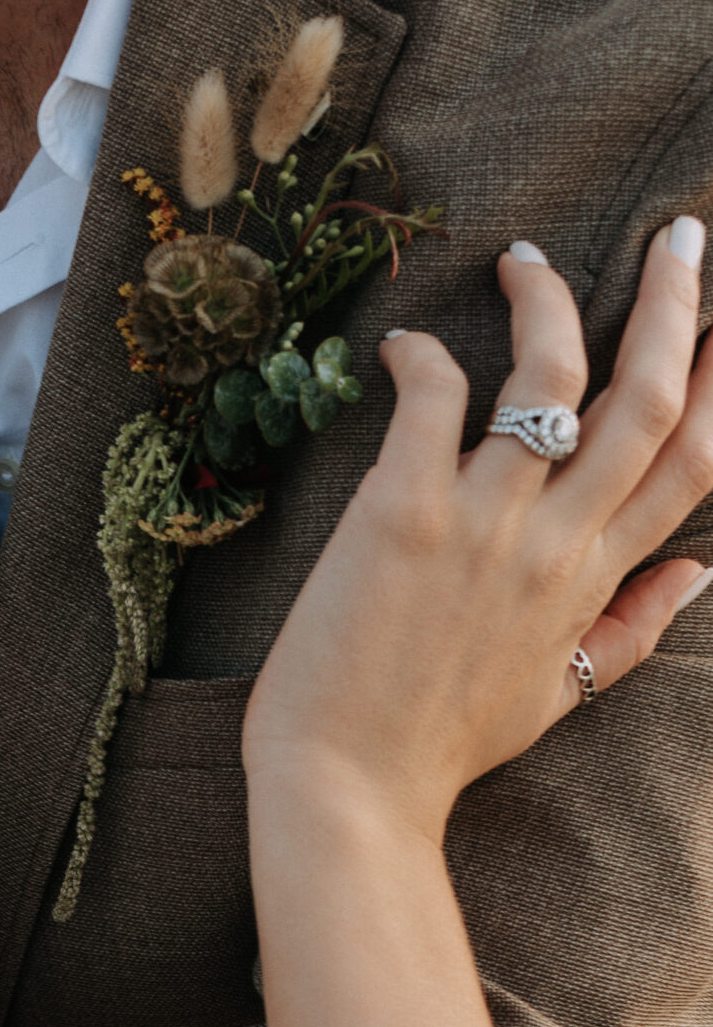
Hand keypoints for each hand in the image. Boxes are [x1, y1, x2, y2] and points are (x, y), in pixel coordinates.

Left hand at [244, 219, 712, 837]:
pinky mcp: (403, 512)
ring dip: (548, 298)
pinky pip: (437, 397)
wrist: (349, 791)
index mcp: (592, 580)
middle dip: (674, 302)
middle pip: (644, 398)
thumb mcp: (556, 696)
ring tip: (524, 260)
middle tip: (681, 235)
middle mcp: (552, 542)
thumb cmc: (438, 747)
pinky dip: (424, 355)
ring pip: (550, 374)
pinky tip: (404, 346)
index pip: (689, 462)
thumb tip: (700, 573)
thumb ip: (630, 630)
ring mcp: (482, 523)